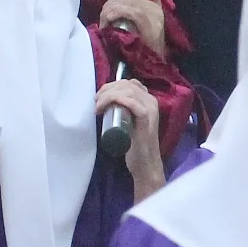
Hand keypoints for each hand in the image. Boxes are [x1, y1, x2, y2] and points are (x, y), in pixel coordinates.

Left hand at [95, 78, 165, 195]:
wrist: (145, 163)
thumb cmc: (136, 145)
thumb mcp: (132, 122)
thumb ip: (127, 112)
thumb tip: (109, 104)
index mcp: (149, 100)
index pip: (129, 83)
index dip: (112, 85)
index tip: (99, 97)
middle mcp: (151, 101)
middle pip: (126, 85)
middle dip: (107, 89)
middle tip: (96, 102)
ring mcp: (150, 109)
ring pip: (127, 90)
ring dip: (107, 94)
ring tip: (98, 106)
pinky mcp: (145, 118)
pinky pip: (131, 101)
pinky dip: (115, 99)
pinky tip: (104, 106)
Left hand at [100, 0, 167, 58]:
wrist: (152, 69)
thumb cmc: (144, 52)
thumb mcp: (143, 30)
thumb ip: (142, 11)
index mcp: (154, 9)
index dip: (114, 2)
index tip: (106, 15)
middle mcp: (155, 10)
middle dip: (110, 6)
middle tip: (103, 21)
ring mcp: (153, 17)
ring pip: (127, 2)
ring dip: (111, 11)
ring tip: (105, 24)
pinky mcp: (149, 23)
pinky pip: (131, 11)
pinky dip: (118, 13)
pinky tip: (109, 20)